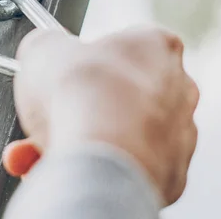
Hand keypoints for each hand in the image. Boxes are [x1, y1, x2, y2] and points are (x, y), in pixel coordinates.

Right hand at [2, 26, 198, 205]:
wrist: (102, 161)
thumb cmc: (82, 97)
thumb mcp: (42, 49)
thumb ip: (45, 43)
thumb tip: (42, 47)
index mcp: (155, 46)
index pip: (122, 44)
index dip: (84, 58)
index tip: (61, 71)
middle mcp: (178, 89)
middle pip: (118, 94)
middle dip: (78, 107)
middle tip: (48, 115)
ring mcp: (178, 136)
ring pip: (119, 135)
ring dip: (81, 140)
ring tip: (45, 149)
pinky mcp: (169, 177)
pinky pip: (124, 169)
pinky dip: (96, 170)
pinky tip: (64, 170)